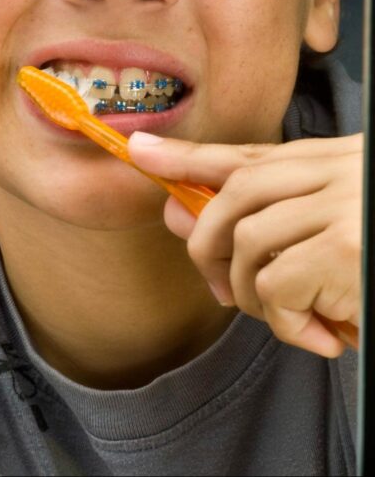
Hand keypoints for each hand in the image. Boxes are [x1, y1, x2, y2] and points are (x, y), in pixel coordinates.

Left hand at [128, 132, 361, 357]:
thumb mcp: (339, 231)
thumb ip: (273, 219)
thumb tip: (178, 215)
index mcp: (340, 163)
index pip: (251, 154)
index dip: (189, 155)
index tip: (138, 151)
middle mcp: (341, 173)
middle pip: (235, 194)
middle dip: (208, 244)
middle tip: (221, 290)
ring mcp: (344, 207)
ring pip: (248, 244)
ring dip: (258, 297)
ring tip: (297, 321)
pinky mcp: (348, 250)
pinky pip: (276, 285)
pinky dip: (287, 322)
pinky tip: (326, 335)